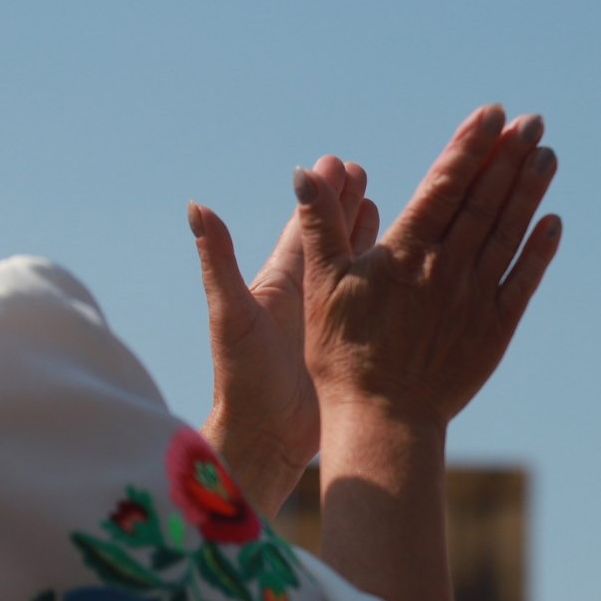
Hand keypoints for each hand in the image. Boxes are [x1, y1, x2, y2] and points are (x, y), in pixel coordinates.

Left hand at [191, 164, 377, 514]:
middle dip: (346, 204)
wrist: (265, 439)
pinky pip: (371, 302)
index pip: (305, 226)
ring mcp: (330, 319)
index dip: (321, 194)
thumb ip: (218, 260)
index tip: (338, 161)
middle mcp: (306, 295)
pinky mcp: (349, 343)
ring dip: (367, 237)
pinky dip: (385, 280)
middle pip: (330, 237)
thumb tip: (196, 206)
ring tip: (385, 207)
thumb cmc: (244, 380)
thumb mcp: (230, 313)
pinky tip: (403, 271)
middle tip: (363, 172)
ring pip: (352, 266)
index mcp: (281, 281)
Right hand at [297, 106, 561, 428]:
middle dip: (509, 156)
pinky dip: (539, 249)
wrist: (382, 418)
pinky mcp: (495, 329)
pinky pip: (523, 281)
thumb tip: (307, 171)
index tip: (493, 114)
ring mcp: (475, 298)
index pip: (445, 185)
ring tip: (547, 155)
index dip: (470, 147)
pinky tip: (552, 221)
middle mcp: (447, 268)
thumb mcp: (322, 283)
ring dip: (530, 191)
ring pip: (509, 233)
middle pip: (484, 200)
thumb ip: (321, 223)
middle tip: (532, 122)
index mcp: (406, 252)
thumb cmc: (343, 352)